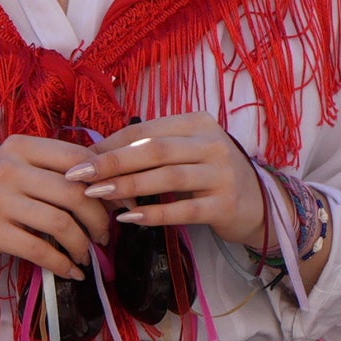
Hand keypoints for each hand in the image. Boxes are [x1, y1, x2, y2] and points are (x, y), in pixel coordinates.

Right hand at [0, 134, 110, 280]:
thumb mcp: (20, 174)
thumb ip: (56, 173)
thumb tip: (113, 186)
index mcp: (20, 146)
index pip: (77, 157)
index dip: (105, 181)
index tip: (118, 203)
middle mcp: (7, 166)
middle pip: (73, 191)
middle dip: (98, 218)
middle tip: (105, 236)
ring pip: (60, 222)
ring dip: (81, 244)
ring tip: (86, 255)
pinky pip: (39, 249)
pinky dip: (62, 264)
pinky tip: (71, 271)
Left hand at [68, 113, 267, 248]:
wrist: (260, 204)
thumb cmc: (211, 174)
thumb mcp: (188, 151)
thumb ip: (152, 149)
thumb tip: (96, 154)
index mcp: (198, 123)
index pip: (145, 130)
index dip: (110, 144)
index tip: (80, 158)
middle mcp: (213, 143)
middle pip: (153, 150)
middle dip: (112, 163)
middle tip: (79, 176)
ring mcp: (222, 174)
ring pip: (167, 178)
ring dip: (127, 186)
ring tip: (97, 195)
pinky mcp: (225, 205)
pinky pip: (183, 210)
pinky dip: (153, 214)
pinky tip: (128, 218)